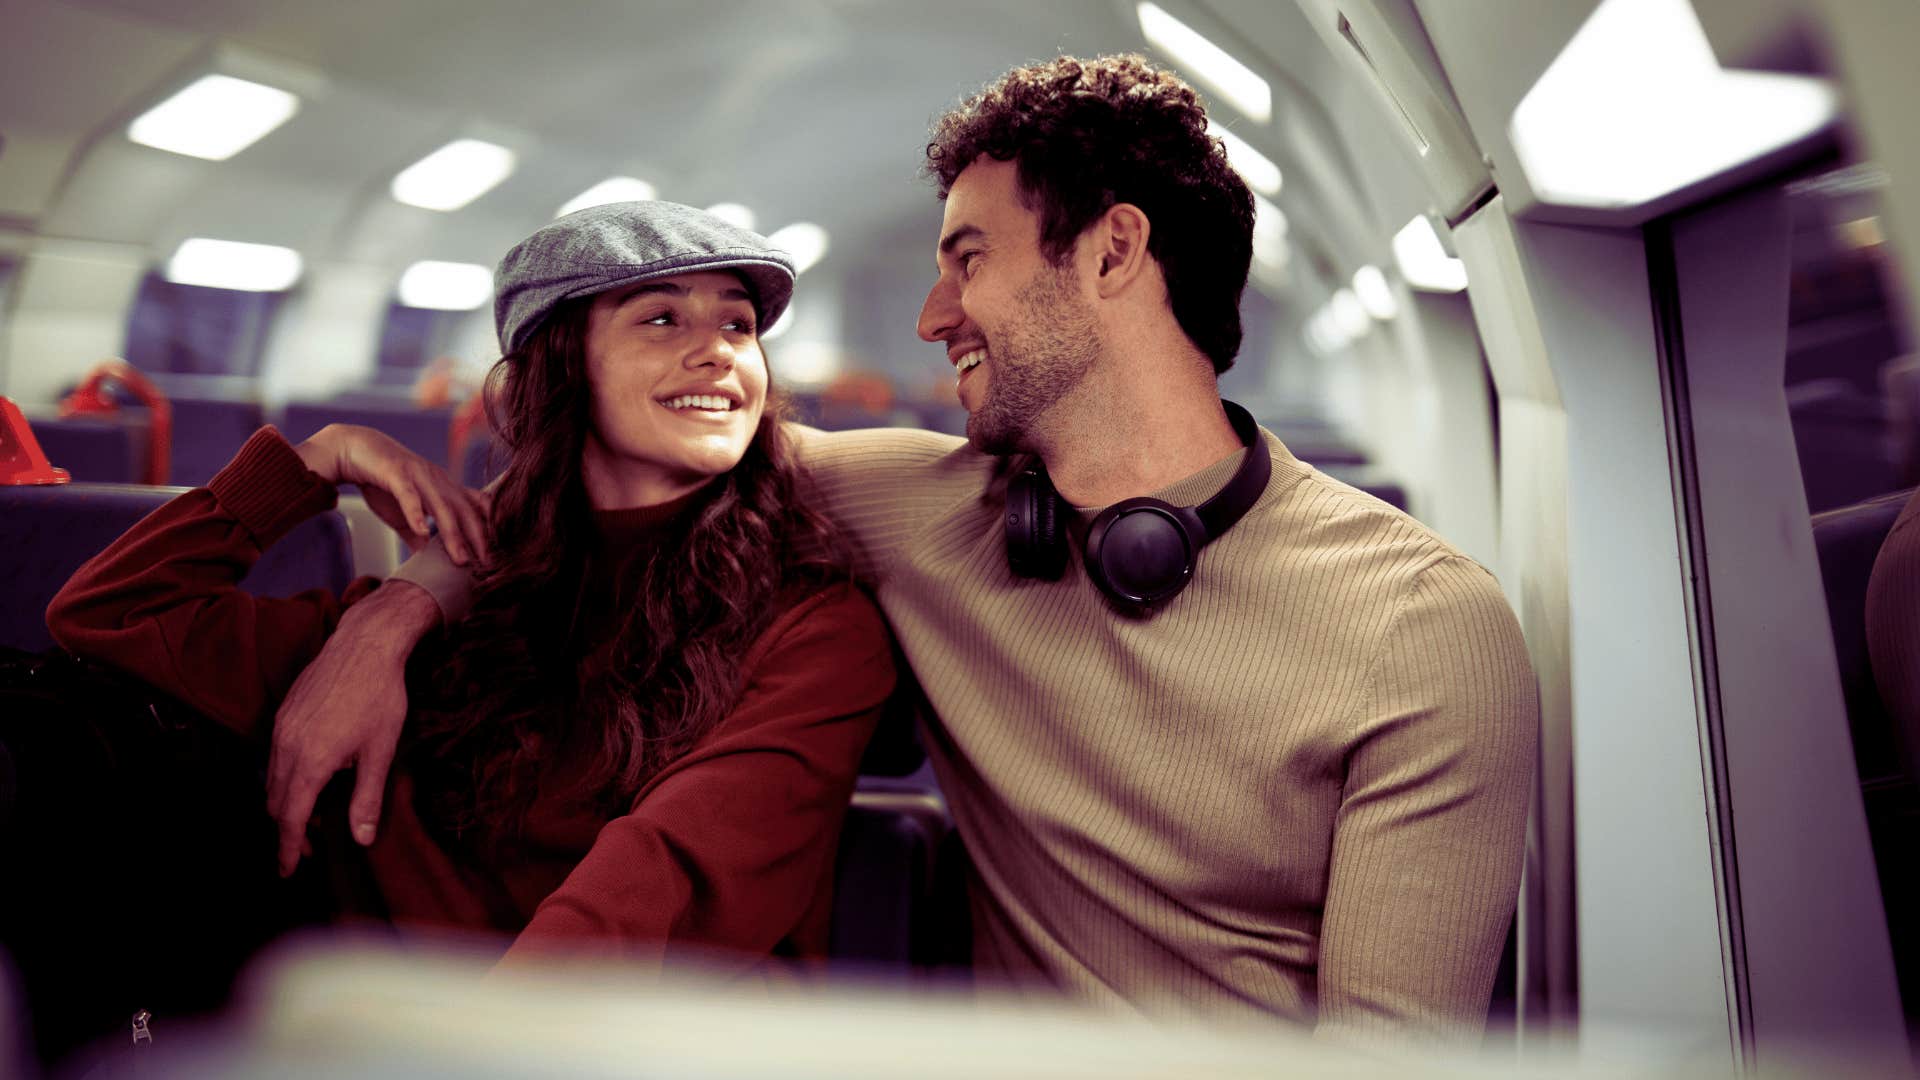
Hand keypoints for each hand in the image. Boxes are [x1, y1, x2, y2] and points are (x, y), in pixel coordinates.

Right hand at [266, 580, 441, 876]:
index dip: (289, 848)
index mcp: (311, 761)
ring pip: (270, 780)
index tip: (288, 870)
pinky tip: (310, 778)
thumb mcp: (381, 751)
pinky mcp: (282, 714)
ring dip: (285, 803)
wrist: (364, 645)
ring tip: (313, 815)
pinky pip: (273, 757)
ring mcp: (281, 728)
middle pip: (275, 803)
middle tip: (311, 846)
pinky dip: (284, 777)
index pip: (291, 818)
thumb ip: (367, 798)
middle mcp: (287, 746)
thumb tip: (361, 840)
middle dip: (288, 829)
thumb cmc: (379, 696)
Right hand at [294, 424, 490, 565]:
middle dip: (479, 538)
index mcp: (444, 489)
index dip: (488, 529)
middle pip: (465, 511)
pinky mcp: (396, 474)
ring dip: (453, 534)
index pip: (475, 508)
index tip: (497, 555)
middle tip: (488, 565)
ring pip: (442, 507)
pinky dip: (417, 513)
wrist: (352, 449)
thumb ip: (416, 535)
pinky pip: (409, 495)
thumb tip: (426, 559)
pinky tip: (423, 532)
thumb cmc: (382, 482)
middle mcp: (438, 481)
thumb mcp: (402, 514)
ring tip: (460, 559)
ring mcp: (419, 476)